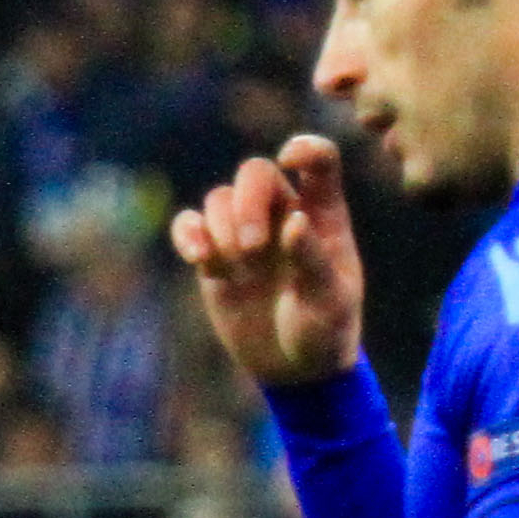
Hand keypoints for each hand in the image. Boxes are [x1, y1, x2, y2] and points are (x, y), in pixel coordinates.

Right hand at [171, 134, 366, 387]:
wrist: (295, 368)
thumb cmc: (325, 331)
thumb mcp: (330, 303)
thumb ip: (313, 260)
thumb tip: (293, 220)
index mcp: (324, 217)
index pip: (319, 162)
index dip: (306, 148)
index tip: (291, 159)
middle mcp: (283, 214)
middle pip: (255, 172)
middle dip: (247, 202)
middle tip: (252, 247)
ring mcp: (246, 233)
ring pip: (220, 198)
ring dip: (223, 225)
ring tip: (237, 264)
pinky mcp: (215, 255)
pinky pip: (190, 224)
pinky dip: (188, 233)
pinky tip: (199, 257)